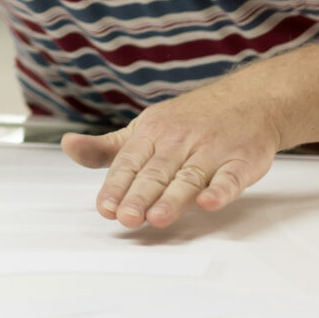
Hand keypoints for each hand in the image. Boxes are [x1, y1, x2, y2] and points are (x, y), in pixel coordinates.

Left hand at [61, 90, 279, 229]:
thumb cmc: (189, 121)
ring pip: (189, 177)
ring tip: (157, 218)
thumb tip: (68, 146)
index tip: (105, 208)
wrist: (251, 100)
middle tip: (126, 218)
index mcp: (152, 133)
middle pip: (156, 173)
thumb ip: (107, 148)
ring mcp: (212, 150)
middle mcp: (180, 141)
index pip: (129, 162)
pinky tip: (209, 202)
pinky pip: (231, 177)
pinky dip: (221, 189)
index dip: (116, 186)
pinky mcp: (242, 161)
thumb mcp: (143, 129)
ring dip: (173, 198)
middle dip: (140, 195)